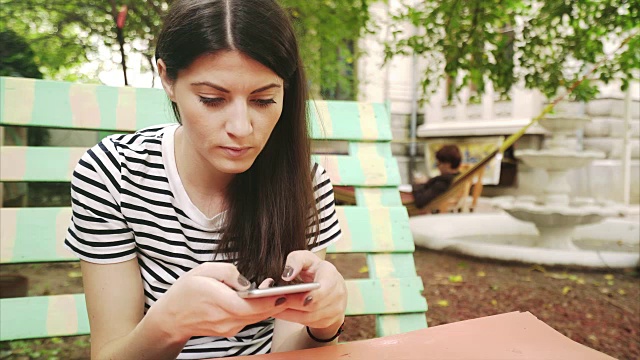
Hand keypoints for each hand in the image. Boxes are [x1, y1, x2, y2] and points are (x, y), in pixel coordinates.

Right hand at [145, 263, 287, 341]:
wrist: (170, 319)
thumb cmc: (185, 292)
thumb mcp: (203, 270)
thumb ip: (228, 272)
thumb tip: (246, 282)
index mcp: (221, 302)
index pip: (253, 305)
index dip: (273, 300)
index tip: (288, 292)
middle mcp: (227, 319)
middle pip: (260, 313)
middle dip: (279, 302)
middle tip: (297, 291)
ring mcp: (228, 327)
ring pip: (256, 317)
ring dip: (271, 306)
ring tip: (286, 293)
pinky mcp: (229, 330)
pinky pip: (249, 319)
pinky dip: (259, 310)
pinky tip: (266, 299)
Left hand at [274, 250, 346, 333]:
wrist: (332, 288)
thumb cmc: (316, 271)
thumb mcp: (307, 259)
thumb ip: (296, 260)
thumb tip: (287, 275)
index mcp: (331, 276)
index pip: (322, 289)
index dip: (307, 295)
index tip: (287, 294)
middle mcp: (337, 294)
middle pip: (312, 305)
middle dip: (291, 303)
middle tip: (272, 300)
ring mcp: (334, 310)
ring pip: (308, 317)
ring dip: (288, 313)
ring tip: (271, 306)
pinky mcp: (327, 321)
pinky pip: (307, 323)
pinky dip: (291, 318)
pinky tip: (279, 312)